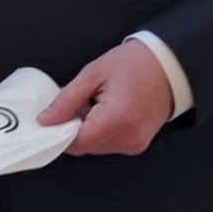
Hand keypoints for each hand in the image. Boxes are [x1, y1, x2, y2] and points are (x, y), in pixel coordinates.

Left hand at [37, 40, 172, 155]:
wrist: (167, 66)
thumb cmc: (133, 64)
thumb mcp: (92, 74)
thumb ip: (66, 100)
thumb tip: (46, 120)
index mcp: (117, 120)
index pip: (77, 143)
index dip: (59, 132)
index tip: (50, 119)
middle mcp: (128, 138)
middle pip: (85, 146)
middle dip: (73, 128)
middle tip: (75, 103)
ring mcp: (135, 144)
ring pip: (96, 147)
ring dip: (87, 130)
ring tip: (94, 104)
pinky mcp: (138, 145)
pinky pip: (109, 144)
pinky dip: (100, 132)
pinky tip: (104, 111)